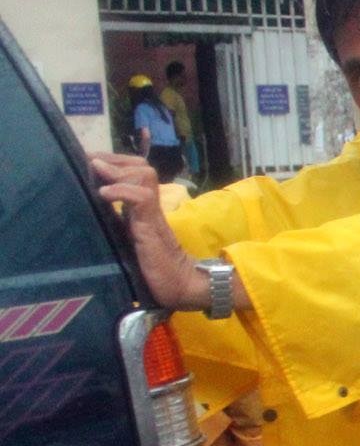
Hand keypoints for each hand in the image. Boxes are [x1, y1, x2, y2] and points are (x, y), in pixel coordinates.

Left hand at [89, 152, 208, 311]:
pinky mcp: (151, 226)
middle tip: (92, 160)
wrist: (182, 286)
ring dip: (118, 170)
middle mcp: (149, 207)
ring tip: (98, 171)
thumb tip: (94, 214)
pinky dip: (121, 191)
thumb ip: (120, 225)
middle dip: (115, 159)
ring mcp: (152, 215)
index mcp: (143, 209)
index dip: (116, 161)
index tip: (90, 159)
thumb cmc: (156, 271)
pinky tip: (105, 194)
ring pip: (144, 175)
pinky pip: (141, 198)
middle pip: (141, 167)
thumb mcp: (131, 242)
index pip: (137, 172)